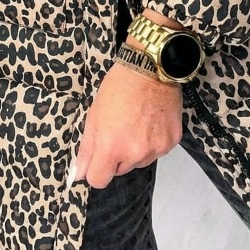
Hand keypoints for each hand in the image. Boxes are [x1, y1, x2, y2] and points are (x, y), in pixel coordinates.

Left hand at [70, 62, 182, 189]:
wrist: (150, 69)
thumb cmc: (118, 87)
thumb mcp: (94, 115)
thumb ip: (86, 148)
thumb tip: (78, 175)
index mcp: (110, 146)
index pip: (98, 180)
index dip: (95, 170)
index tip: (98, 157)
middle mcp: (134, 153)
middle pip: (120, 171)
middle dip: (116, 156)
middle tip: (119, 130)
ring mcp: (155, 148)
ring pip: (139, 162)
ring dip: (135, 151)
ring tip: (136, 123)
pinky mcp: (171, 142)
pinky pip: (156, 152)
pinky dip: (152, 142)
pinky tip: (151, 122)